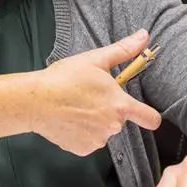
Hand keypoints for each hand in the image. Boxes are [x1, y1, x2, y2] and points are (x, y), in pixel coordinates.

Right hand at [28, 29, 161, 155]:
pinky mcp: (83, 149)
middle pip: (120, 119)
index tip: (147, 115)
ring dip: (95, 121)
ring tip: (77, 106)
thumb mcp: (96, 59)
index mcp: (120, 105)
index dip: (151, 116)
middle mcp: (112, 126)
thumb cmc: (64, 79)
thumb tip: (144, 36)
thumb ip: (124, 50)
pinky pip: (89, 141)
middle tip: (91, 96)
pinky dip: (82, 132)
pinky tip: (70, 119)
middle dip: (109, 109)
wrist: (35, 101)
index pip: (150, 118)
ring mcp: (98, 140)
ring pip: (103, 130)